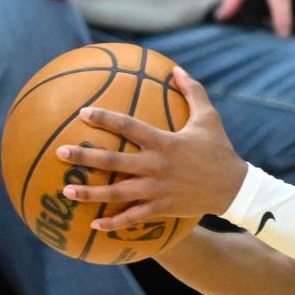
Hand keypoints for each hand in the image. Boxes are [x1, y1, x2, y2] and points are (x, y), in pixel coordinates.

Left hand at [58, 67, 247, 229]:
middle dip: (85, 157)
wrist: (233, 187)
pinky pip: (133, 217)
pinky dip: (113, 222)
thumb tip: (176, 70)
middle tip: (61, 152)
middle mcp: (156, 166)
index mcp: (165, 142)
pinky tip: (94, 224)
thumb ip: (193, 92)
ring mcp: (157, 189)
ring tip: (66, 190)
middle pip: (114, 161)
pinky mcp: (161, 208)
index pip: (129, 127)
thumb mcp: (209, 118)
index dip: (105, 119)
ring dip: (90, 192)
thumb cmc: (219, 149)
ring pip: (117, 192)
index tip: (83, 113)